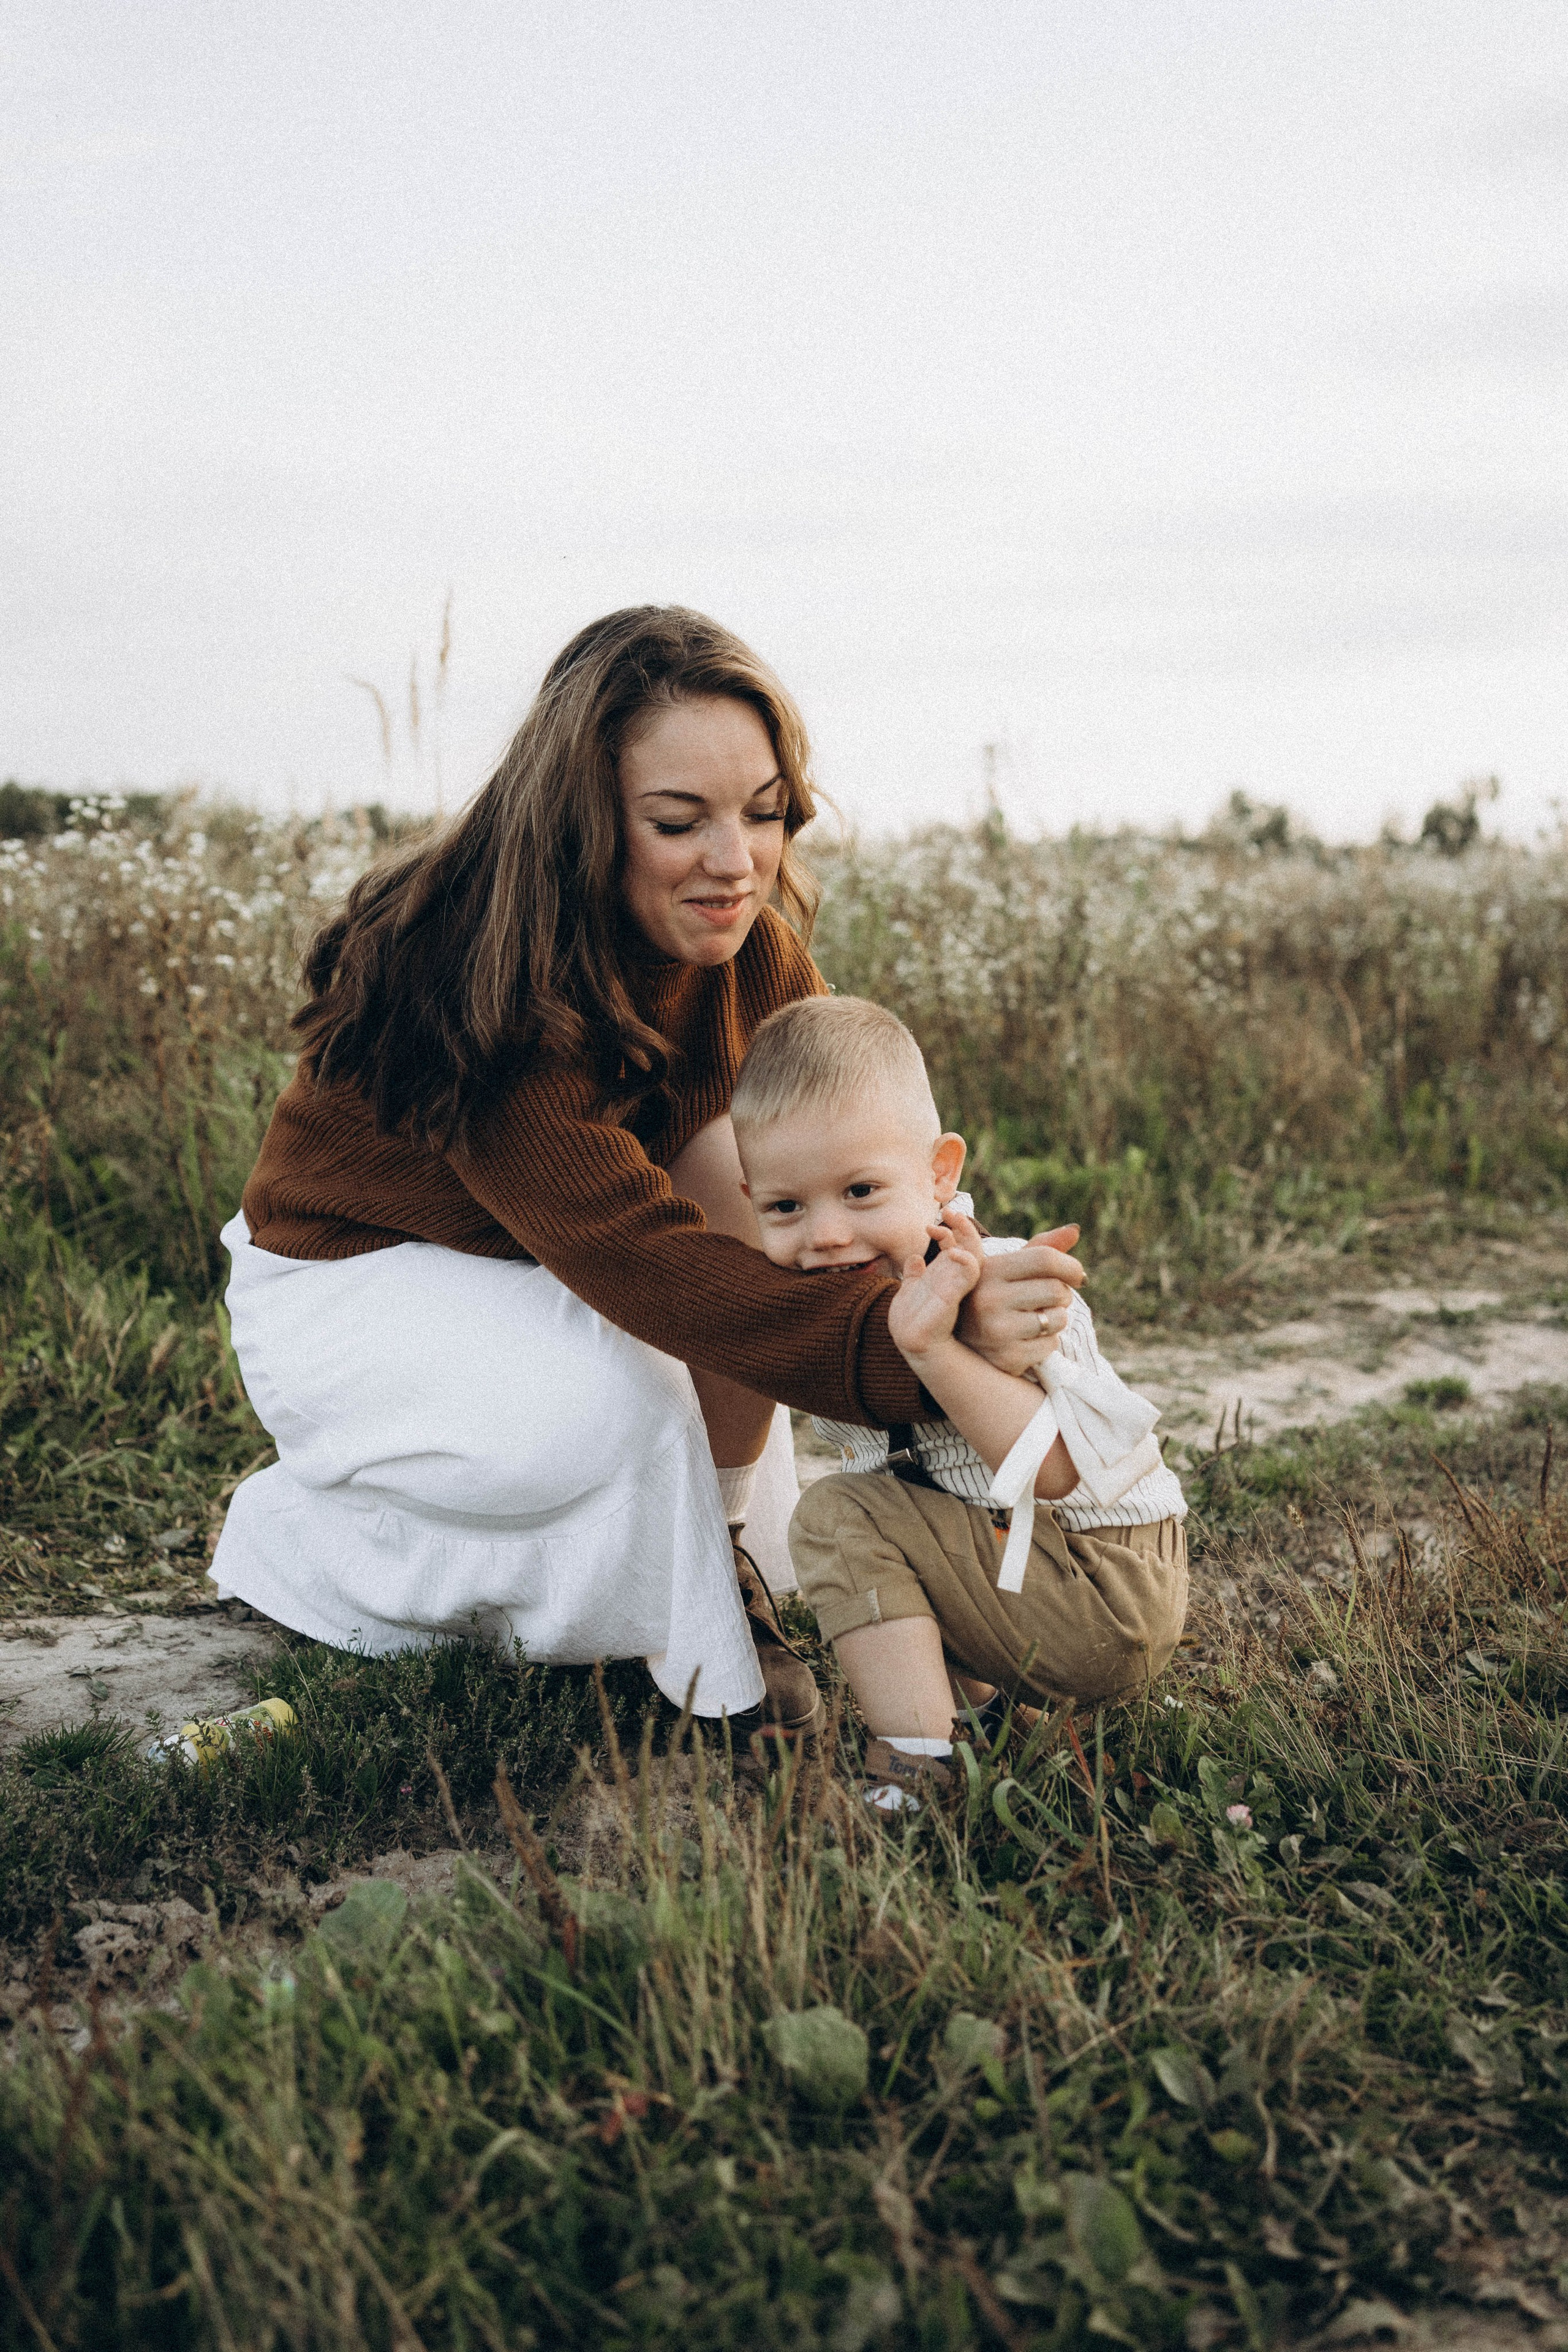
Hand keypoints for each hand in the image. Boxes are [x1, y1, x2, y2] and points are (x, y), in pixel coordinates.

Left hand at [886, 1220, 980, 1364]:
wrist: (914, 1346)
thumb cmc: (915, 1320)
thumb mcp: (913, 1291)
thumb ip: (915, 1275)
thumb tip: (914, 1258)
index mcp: (951, 1275)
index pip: (961, 1246)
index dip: (953, 1229)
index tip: (932, 1222)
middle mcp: (961, 1281)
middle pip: (971, 1247)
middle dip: (963, 1226)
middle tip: (948, 1211)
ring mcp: (962, 1290)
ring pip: (973, 1259)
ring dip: (967, 1240)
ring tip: (954, 1223)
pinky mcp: (953, 1301)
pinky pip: (967, 1277)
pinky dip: (964, 1264)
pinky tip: (956, 1253)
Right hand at [955, 1222, 1082, 1376]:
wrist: (961, 1344)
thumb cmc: (992, 1296)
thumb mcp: (1006, 1269)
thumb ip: (1040, 1248)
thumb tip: (1075, 1230)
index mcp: (988, 1270)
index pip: (1044, 1258)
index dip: (1069, 1265)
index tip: (1077, 1275)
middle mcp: (988, 1299)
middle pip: (1056, 1290)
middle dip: (1062, 1294)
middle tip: (1050, 1299)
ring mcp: (997, 1331)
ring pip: (1058, 1318)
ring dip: (1057, 1318)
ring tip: (1037, 1318)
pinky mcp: (1007, 1357)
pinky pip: (1051, 1344)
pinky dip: (1048, 1341)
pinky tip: (1029, 1339)